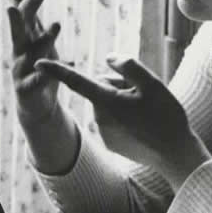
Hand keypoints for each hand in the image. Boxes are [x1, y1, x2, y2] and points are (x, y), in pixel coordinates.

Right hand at [6, 0, 62, 126]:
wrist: (35, 105)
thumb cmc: (36, 67)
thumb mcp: (33, 40)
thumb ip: (28, 18)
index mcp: (23, 39)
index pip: (25, 18)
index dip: (31, 4)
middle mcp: (19, 53)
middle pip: (18, 33)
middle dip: (17, 19)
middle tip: (12, 6)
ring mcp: (21, 72)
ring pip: (31, 54)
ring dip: (44, 39)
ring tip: (57, 25)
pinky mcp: (26, 90)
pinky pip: (36, 81)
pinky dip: (42, 74)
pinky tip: (52, 66)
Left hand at [35, 54, 210, 188]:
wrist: (175, 154)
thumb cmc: (166, 116)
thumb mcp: (152, 83)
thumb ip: (127, 65)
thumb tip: (107, 58)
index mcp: (107, 102)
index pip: (76, 81)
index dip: (56, 69)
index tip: (37, 62)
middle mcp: (99, 118)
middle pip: (102, 88)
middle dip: (118, 86)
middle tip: (144, 96)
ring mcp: (104, 133)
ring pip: (108, 104)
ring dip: (122, 102)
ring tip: (147, 112)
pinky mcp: (110, 143)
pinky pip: (112, 120)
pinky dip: (124, 118)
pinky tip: (143, 125)